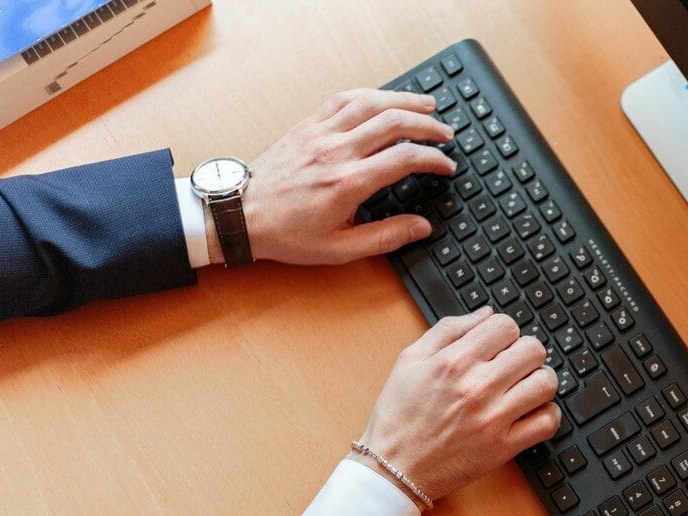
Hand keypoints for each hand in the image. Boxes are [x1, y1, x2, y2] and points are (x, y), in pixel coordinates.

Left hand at [214, 89, 456, 264]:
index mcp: (348, 184)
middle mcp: (336, 152)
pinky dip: (369, 94)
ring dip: (404, 100)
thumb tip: (421, 227)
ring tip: (427, 105)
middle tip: (446, 134)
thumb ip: (385, 237)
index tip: (446, 166)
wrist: (241, 215)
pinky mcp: (307, 126)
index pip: (405, 159)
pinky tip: (385, 97)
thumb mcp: (339, 249)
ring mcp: (320, 134)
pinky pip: (343, 99)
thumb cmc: (286, 234)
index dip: (434, 159)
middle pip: (394, 122)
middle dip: (428, 125)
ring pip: (371, 102)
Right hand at [357, 307, 561, 507]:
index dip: (505, 332)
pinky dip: (547, 413)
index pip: (506, 326)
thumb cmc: (398, 415)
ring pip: (545, 383)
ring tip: (526, 386)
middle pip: (533, 350)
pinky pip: (547, 422)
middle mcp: (476, 387)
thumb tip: (486, 313)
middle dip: (526, 352)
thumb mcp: (410, 360)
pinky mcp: (503, 448)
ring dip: (540, 379)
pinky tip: (531, 411)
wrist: (393, 468)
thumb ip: (448, 329)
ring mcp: (492, 419)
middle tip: (514, 364)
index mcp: (453, 362)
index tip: (499, 344)